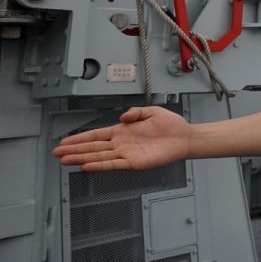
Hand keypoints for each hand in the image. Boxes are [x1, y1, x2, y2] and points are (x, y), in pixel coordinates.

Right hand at [52, 106, 191, 170]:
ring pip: (100, 157)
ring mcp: (127, 154)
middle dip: (74, 150)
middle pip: (93, 147)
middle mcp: (122, 143)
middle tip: (57, 153)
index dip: (80, 138)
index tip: (65, 141)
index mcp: (123, 131)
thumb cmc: (171, 125)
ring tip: (66, 161)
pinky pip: (114, 164)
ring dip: (82, 159)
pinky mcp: (135, 163)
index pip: (96, 135)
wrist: (185, 137)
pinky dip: (101, 166)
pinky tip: (88, 166)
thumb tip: (123, 116)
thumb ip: (135, 112)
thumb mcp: (151, 111)